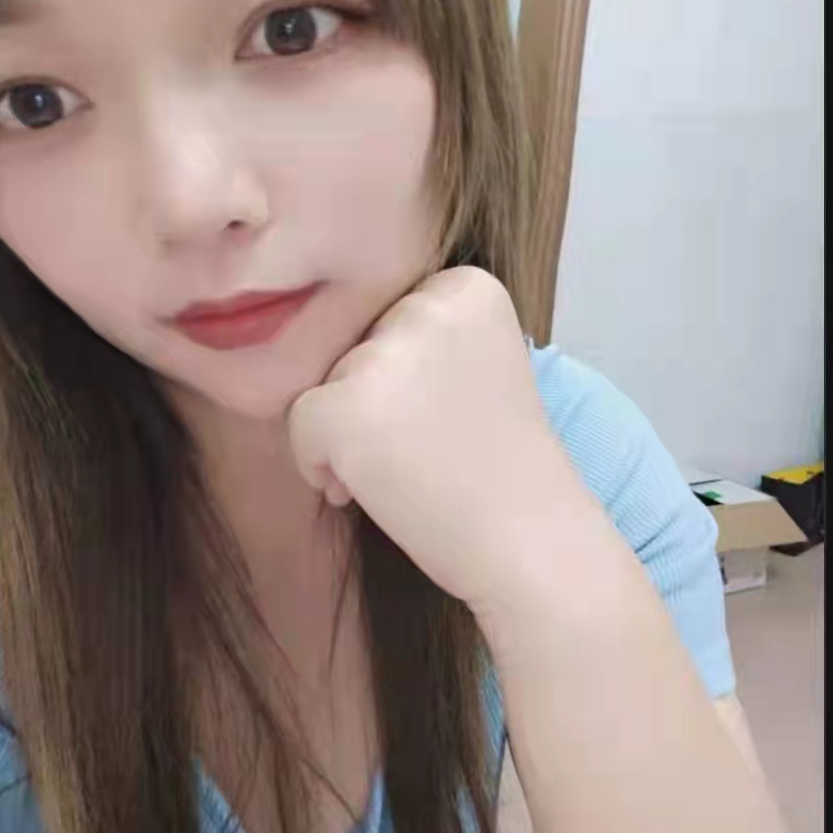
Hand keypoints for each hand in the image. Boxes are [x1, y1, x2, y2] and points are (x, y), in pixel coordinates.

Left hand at [288, 267, 583, 610]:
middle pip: (356, 346)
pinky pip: (300, 426)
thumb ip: (422, 343)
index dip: (407, 376)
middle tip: (430, 451)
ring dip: (349, 435)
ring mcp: (384, 356)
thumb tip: (333, 347)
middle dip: (373, 403)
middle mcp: (425, 306)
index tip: (450, 414)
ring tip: (410, 471)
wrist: (531, 545)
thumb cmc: (502, 469)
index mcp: (467, 288)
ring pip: (324, 385)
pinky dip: (318, 465)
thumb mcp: (481, 368)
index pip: (391, 317)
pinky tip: (371, 490)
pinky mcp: (344, 409)